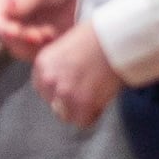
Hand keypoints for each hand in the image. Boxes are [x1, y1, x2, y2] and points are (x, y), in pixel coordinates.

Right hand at [0, 0, 85, 59]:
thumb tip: (8, 8)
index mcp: (3, 0)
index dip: (3, 29)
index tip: (18, 32)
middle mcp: (8, 17)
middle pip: (4, 39)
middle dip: (22, 39)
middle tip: (42, 35)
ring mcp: (22, 29)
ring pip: (17, 49)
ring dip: (33, 46)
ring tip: (50, 33)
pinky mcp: (35, 40)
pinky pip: (32, 54)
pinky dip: (43, 49)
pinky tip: (54, 37)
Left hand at [25, 11, 123, 131]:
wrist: (116, 38)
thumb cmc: (98, 37)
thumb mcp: (67, 46)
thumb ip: (60, 65)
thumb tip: (65, 79)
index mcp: (42, 64)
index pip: (43, 89)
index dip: (60, 90)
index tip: (73, 87)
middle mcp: (48, 80)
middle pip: (54, 104)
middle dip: (69, 101)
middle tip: (88, 92)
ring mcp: (64, 93)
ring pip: (67, 115)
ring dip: (80, 110)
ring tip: (96, 96)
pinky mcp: (82, 103)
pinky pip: (84, 121)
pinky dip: (94, 115)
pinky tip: (102, 101)